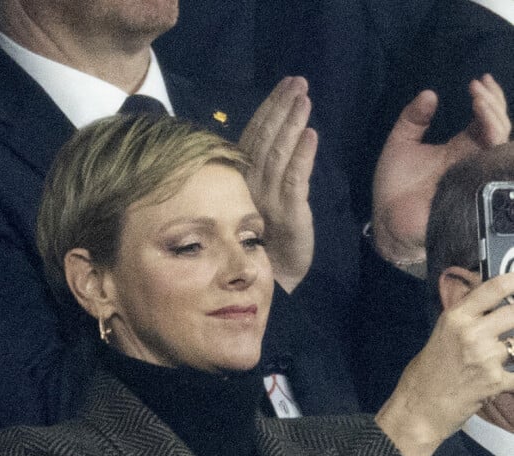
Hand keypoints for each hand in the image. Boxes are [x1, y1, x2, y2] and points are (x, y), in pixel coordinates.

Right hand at [239, 77, 316, 292]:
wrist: (274, 273)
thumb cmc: (266, 235)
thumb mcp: (260, 198)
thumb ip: (264, 170)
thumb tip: (273, 138)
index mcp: (243, 180)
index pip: (255, 137)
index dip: (270, 109)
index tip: (285, 86)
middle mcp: (251, 185)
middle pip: (265, 140)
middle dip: (281, 108)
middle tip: (298, 82)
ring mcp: (268, 199)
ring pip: (278, 155)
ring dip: (291, 125)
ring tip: (304, 99)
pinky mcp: (288, 213)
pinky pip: (294, 180)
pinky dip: (302, 157)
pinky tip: (311, 135)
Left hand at [372, 74, 510, 265]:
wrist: (387, 221)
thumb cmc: (393, 187)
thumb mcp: (399, 145)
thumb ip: (412, 120)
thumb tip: (429, 93)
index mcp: (459, 147)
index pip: (485, 119)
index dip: (487, 98)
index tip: (477, 80)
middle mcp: (472, 159)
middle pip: (499, 128)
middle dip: (493, 104)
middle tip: (478, 87)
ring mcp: (474, 175)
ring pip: (501, 146)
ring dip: (495, 120)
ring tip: (480, 101)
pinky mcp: (473, 191)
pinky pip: (493, 169)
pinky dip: (493, 146)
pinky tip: (486, 129)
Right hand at [376, 272, 513, 455]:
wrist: (419, 406)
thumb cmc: (427, 371)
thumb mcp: (442, 334)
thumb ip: (467, 318)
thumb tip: (492, 304)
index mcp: (456, 317)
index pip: (495, 288)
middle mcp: (471, 332)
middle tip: (509, 330)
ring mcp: (485, 357)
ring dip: (511, 353)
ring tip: (494, 361)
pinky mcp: (495, 381)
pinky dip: (512, 378)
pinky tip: (502, 380)